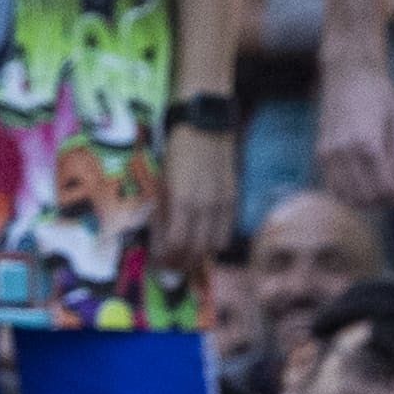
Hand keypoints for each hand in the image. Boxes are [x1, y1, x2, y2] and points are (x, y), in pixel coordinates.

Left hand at [157, 117, 237, 279]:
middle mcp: (205, 206)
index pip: (175, 245)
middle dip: (181, 264)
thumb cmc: (176, 150)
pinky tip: (204, 240)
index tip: (158, 263)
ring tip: (187, 256)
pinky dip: (214, 241)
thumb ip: (162, 211)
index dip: (166, 259)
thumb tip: (159, 239)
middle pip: (195, 250)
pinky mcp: (234, 199)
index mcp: (182, 201)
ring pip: (213, 245)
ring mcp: (223, 203)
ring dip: (199, 256)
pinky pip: (227, 231)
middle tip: (171, 269)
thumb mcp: (161, 181)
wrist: (206, 125)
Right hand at [317, 50, 393, 207]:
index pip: (385, 187)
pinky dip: (350, 194)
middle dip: (388, 201)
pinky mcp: (321, 154)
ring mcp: (329, 155)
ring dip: (369, 201)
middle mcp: (344, 153)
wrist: (348, 74)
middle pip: (367, 197)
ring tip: (385, 190)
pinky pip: (334, 187)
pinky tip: (365, 185)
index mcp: (367, 144)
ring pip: (348, 197)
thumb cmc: (378, 93)